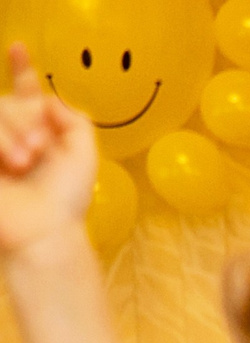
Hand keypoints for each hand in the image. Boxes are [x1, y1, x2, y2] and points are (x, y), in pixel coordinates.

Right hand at [0, 46, 96, 257]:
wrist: (41, 231)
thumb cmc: (66, 198)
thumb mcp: (84, 153)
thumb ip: (74, 118)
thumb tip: (47, 99)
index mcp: (41, 132)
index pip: (26, 92)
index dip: (21, 69)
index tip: (17, 47)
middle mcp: (13, 135)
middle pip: (8, 101)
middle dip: (24, 119)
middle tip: (37, 150)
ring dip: (10, 132)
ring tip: (23, 162)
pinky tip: (8, 162)